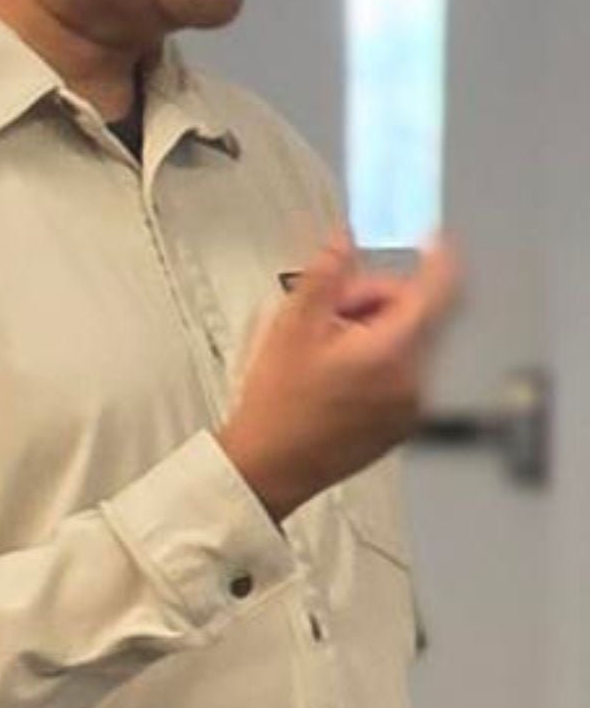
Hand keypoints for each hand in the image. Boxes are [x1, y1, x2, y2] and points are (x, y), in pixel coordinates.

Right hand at [217, 234, 465, 523]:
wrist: (271, 467)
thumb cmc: (276, 405)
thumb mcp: (289, 328)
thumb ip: (324, 277)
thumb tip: (343, 240)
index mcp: (391, 350)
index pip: (435, 291)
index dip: (436, 259)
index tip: (431, 241)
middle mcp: (414, 378)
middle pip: (416, 316)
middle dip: (376, 303)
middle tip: (330, 313)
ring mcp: (412, 405)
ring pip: (409, 344)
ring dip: (375, 333)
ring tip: (326, 352)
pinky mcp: (403, 423)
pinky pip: (403, 375)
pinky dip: (378, 363)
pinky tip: (336, 377)